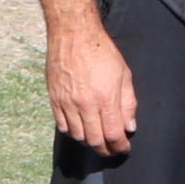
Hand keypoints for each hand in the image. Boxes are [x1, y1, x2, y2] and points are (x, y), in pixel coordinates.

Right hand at [45, 18, 136, 154]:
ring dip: (89, 141)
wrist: (73, 34)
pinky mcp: (55, 99)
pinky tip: (80, 128)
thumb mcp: (124, 74)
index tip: (123, 148)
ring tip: (97, 138)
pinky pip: (62, 126)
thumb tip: (129, 127)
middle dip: (106, 150)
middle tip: (111, 149)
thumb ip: (128, 103)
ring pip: (78, 136)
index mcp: (106, 98)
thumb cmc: (101, 51)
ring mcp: (68, 103)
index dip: (120, 146)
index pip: (113, 135)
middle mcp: (85, 104)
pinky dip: (72, 132)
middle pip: (95, 140)